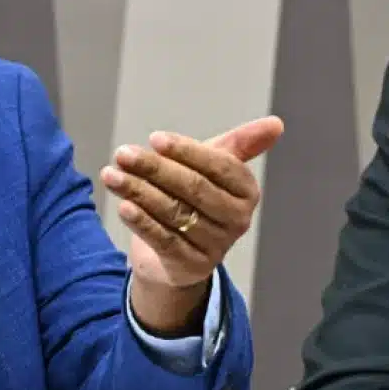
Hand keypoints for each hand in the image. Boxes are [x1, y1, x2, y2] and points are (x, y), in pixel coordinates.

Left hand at [101, 116, 283, 290]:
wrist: (175, 254)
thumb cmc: (194, 199)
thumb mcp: (212, 168)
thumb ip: (238, 144)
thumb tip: (276, 123)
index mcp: (247, 191)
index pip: (219, 166)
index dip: (186, 151)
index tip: (155, 138)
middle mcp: (236, 219)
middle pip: (193, 188)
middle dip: (155, 168)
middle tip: (123, 154)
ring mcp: (216, 245)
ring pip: (174, 212)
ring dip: (138, 191)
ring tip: (111, 175)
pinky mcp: (191, 265)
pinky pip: (164, 239)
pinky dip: (142, 222)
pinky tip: (123, 206)